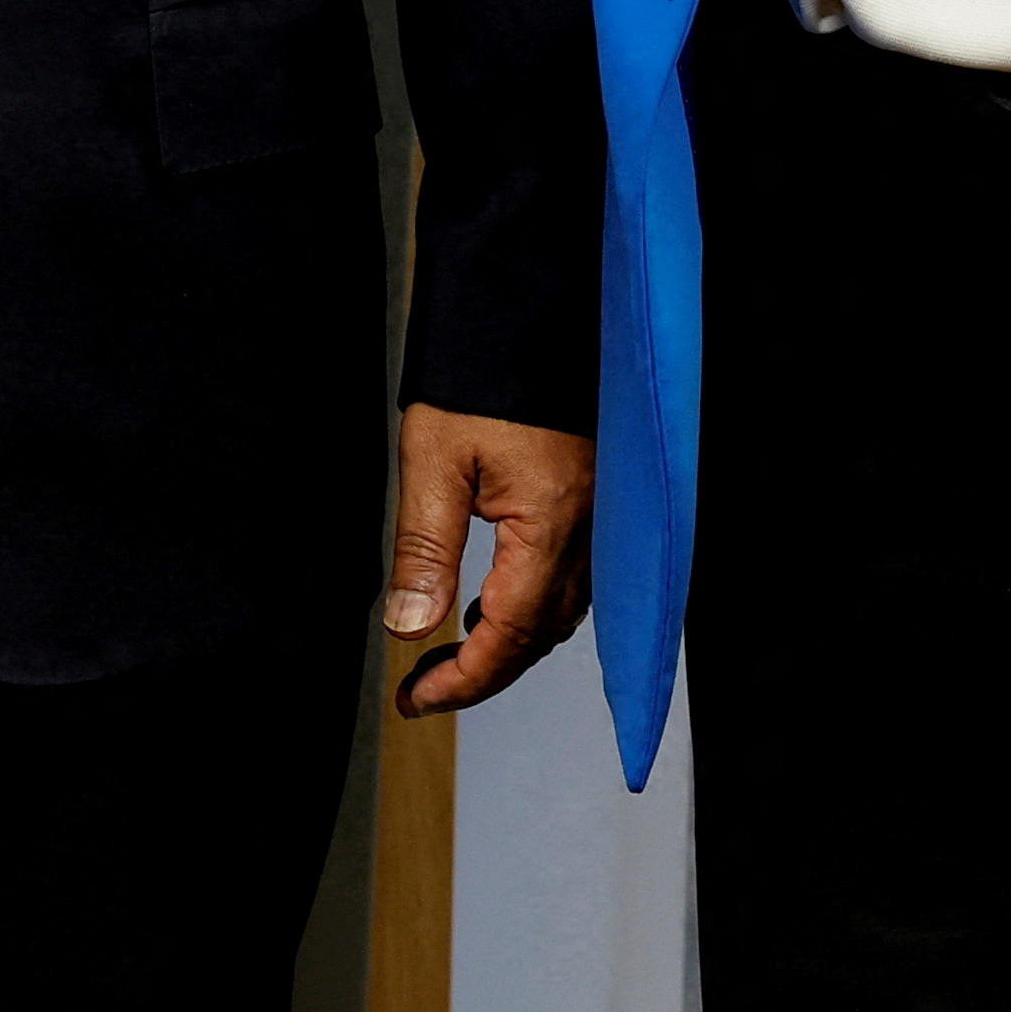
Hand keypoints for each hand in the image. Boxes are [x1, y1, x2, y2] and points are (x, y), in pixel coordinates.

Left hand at [386, 401, 594, 714]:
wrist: (528, 311)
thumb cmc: (479, 377)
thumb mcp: (433, 460)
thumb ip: (424, 550)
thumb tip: (408, 627)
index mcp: (551, 526)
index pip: (509, 637)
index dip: (462, 681)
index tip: (415, 700)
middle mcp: (589, 532)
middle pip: (539, 638)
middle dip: (481, 673)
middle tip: (423, 688)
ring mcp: (601, 518)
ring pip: (559, 615)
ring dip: (507, 645)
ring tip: (448, 654)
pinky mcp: (597, 502)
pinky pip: (571, 581)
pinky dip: (529, 607)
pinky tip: (491, 605)